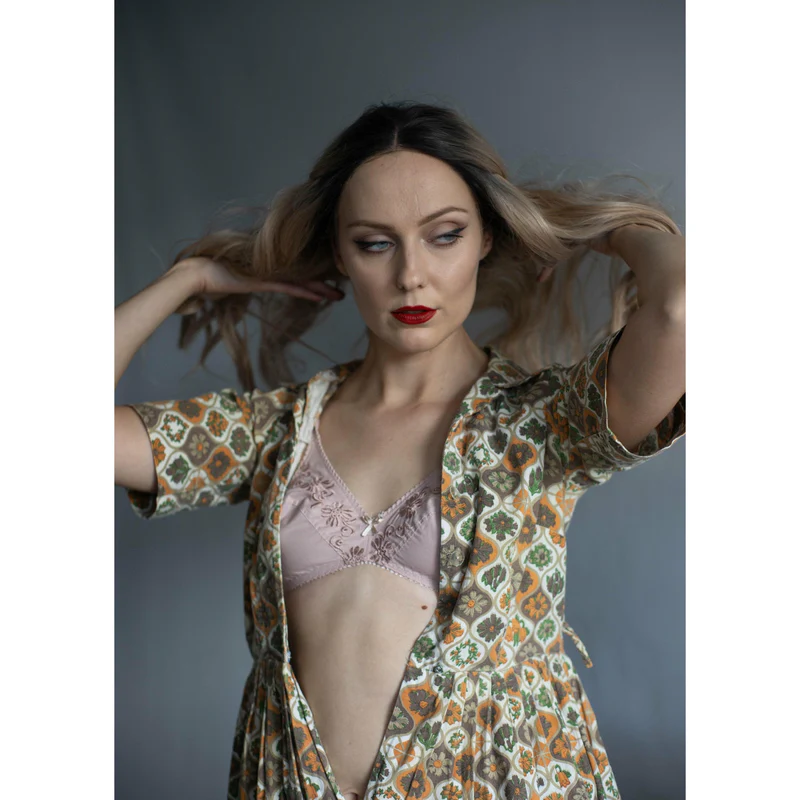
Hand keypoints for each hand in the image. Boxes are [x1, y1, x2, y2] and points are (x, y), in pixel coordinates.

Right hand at [170, 257, 344, 314]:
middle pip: (304, 276)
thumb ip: (236, 288)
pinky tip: (321, 296)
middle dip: (325, 283)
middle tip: (343, 290)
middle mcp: (270, 270)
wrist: (195, 273)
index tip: (328, 285)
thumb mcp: (228, 285)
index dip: (313, 280)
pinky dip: (307, 292)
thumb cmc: (207, 280)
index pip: (295, 275)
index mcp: (265, 270)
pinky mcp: (263, 280)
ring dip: (322, 289)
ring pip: (301, 281)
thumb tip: (231, 294)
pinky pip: (290, 287)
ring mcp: (267, 274)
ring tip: (340, 295)